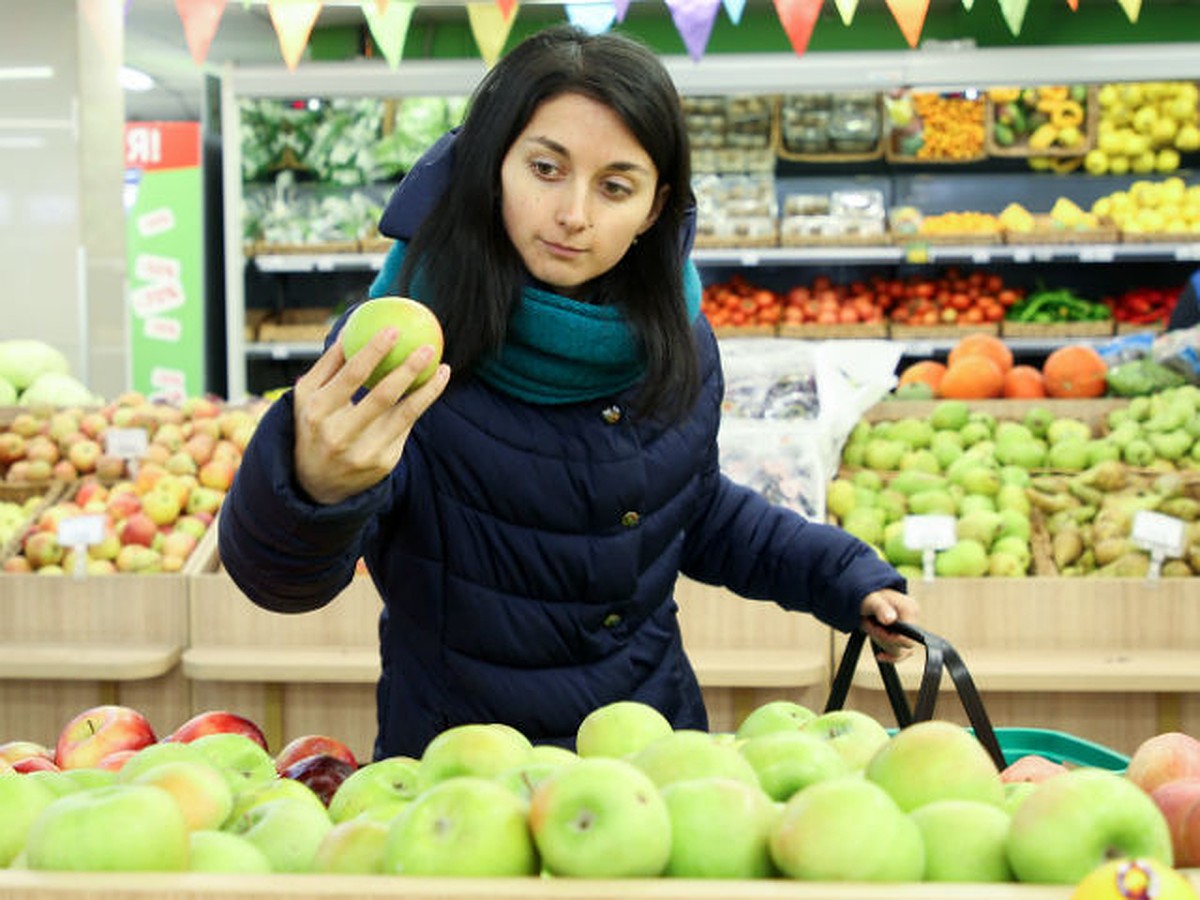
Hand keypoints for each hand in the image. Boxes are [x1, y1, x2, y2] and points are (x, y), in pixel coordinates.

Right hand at [292, 326, 449, 504]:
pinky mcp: (383, 463)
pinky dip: (422, 404)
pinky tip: (435, 385)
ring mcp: (363, 452)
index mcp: (317, 411)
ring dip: (428, 388)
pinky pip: (406, 427)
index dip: (374, 351)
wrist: (315, 485)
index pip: (351, 376)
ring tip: (442, 367)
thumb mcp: (307, 396)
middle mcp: (339, 434)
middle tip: (428, 347)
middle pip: (381, 396)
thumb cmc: (313, 426)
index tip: (394, 330)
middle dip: (408, 369)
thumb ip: (328, 364)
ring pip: (404, 414)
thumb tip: (352, 326)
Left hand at [859, 589, 919, 662]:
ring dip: (881, 642)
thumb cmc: (869, 596)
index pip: (907, 637)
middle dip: (882, 639)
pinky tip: (880, 655)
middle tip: (869, 624)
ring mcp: (909, 629)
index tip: (876, 629)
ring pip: (899, 651)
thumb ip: (880, 608)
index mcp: (910, 609)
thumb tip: (889, 620)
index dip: (889, 638)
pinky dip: (889, 656)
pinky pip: (901, 653)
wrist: (868, 597)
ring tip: (870, 626)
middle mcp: (913, 620)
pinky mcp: (903, 636)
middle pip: (903, 647)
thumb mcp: (872, 600)